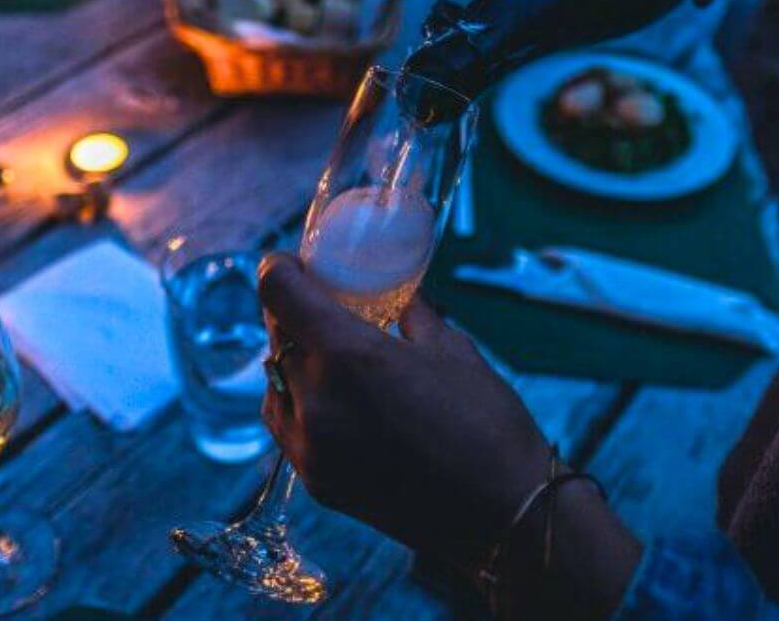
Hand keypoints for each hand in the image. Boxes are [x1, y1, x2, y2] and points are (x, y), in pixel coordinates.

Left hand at [258, 253, 553, 569]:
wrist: (504, 514)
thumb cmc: (487, 423)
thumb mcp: (452, 349)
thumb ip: (410, 315)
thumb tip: (395, 294)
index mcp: (348, 355)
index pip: (277, 293)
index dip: (277, 268)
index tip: (289, 263)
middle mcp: (316, 399)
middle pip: (275, 336)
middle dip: (291, 313)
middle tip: (318, 303)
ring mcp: (310, 446)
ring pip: (274, 382)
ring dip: (291, 360)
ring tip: (328, 354)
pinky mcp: (316, 480)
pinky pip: (286, 426)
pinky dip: (297, 402)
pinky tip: (331, 398)